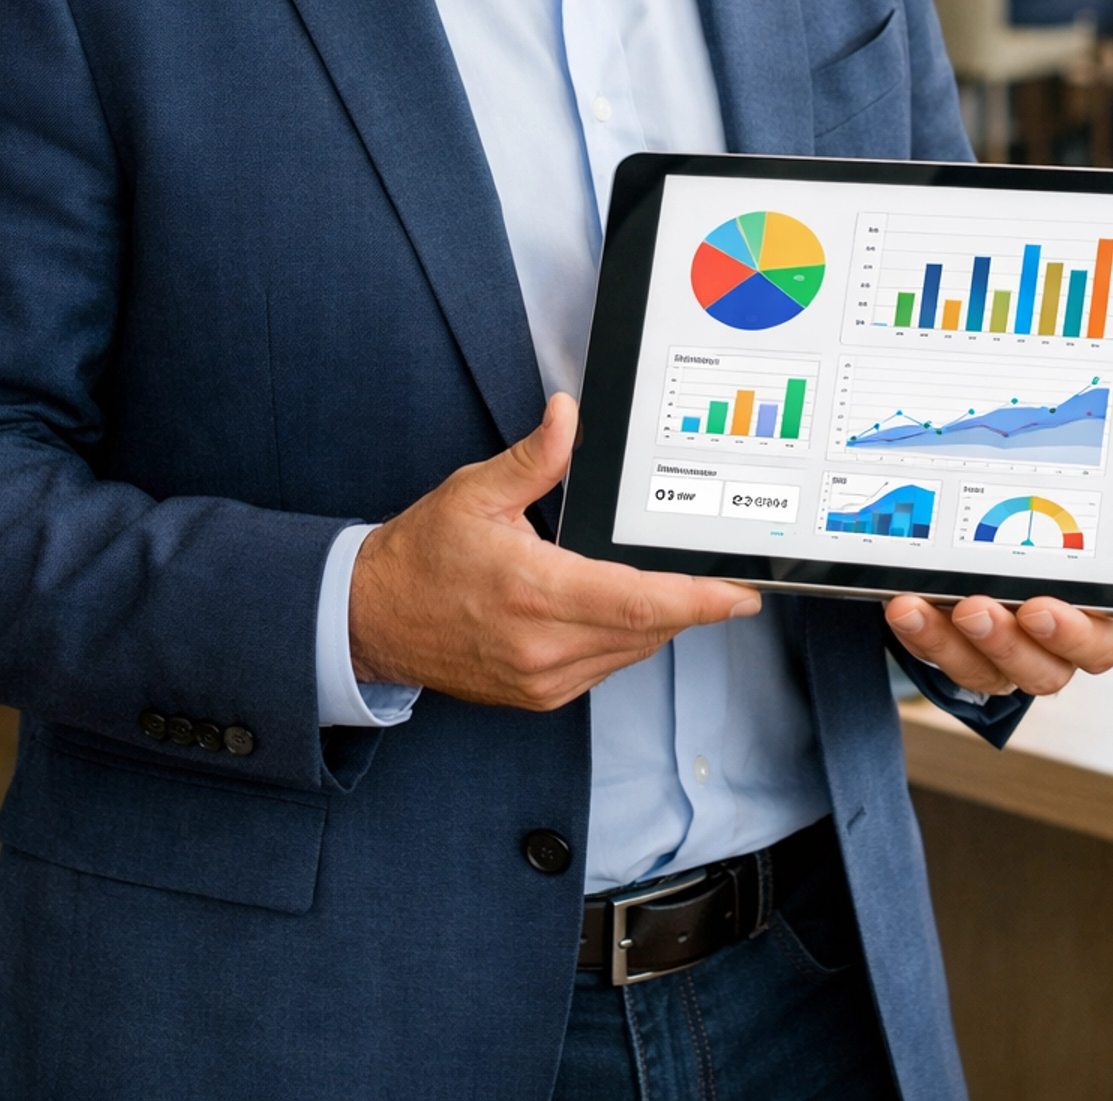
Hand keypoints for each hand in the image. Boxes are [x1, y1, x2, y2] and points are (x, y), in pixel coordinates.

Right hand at [348, 394, 759, 710]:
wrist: (373, 620)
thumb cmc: (424, 554)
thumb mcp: (475, 492)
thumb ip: (533, 459)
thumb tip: (568, 415)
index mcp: (533, 590)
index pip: (638, 600)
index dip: (697, 599)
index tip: (739, 593)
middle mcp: (542, 645)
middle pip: (646, 629)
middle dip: (690, 605)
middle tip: (724, 579)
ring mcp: (542, 678)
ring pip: (630, 652)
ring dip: (657, 621)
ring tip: (676, 588)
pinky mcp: (538, 696)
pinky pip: (604, 668)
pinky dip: (625, 640)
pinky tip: (621, 609)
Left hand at [883, 469, 1112, 699]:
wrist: (1015, 529)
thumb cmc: (1082, 528)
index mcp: (1105, 615)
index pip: (1102, 640)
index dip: (1076, 632)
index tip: (1044, 607)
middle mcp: (1057, 643)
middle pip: (1043, 667)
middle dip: (1009, 641)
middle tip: (977, 606)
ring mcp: (1009, 651)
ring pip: (988, 669)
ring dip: (955, 642)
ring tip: (929, 605)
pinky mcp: (963, 648)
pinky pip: (943, 657)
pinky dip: (921, 634)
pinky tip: (903, 605)